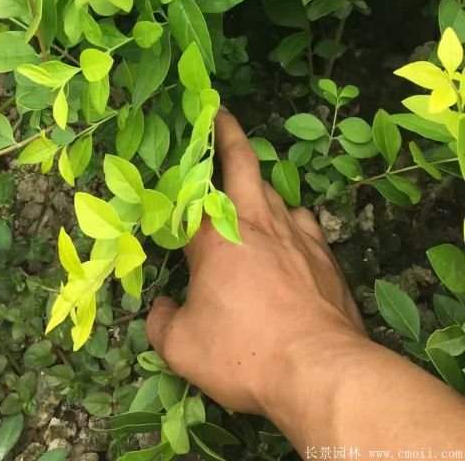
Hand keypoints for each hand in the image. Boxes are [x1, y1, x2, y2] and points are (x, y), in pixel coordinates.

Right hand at [147, 108, 366, 420]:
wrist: (320, 371)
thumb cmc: (244, 353)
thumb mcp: (182, 348)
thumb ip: (162, 322)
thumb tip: (161, 307)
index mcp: (216, 238)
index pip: (191, 192)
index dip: (182, 170)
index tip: (177, 150)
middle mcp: (257, 224)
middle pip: (244, 164)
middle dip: (230, 134)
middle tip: (222, 116)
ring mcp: (297, 236)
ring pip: (276, 193)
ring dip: (261, 187)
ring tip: (252, 194)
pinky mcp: (325, 257)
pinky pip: (303, 223)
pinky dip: (291, 221)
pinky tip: (290, 235)